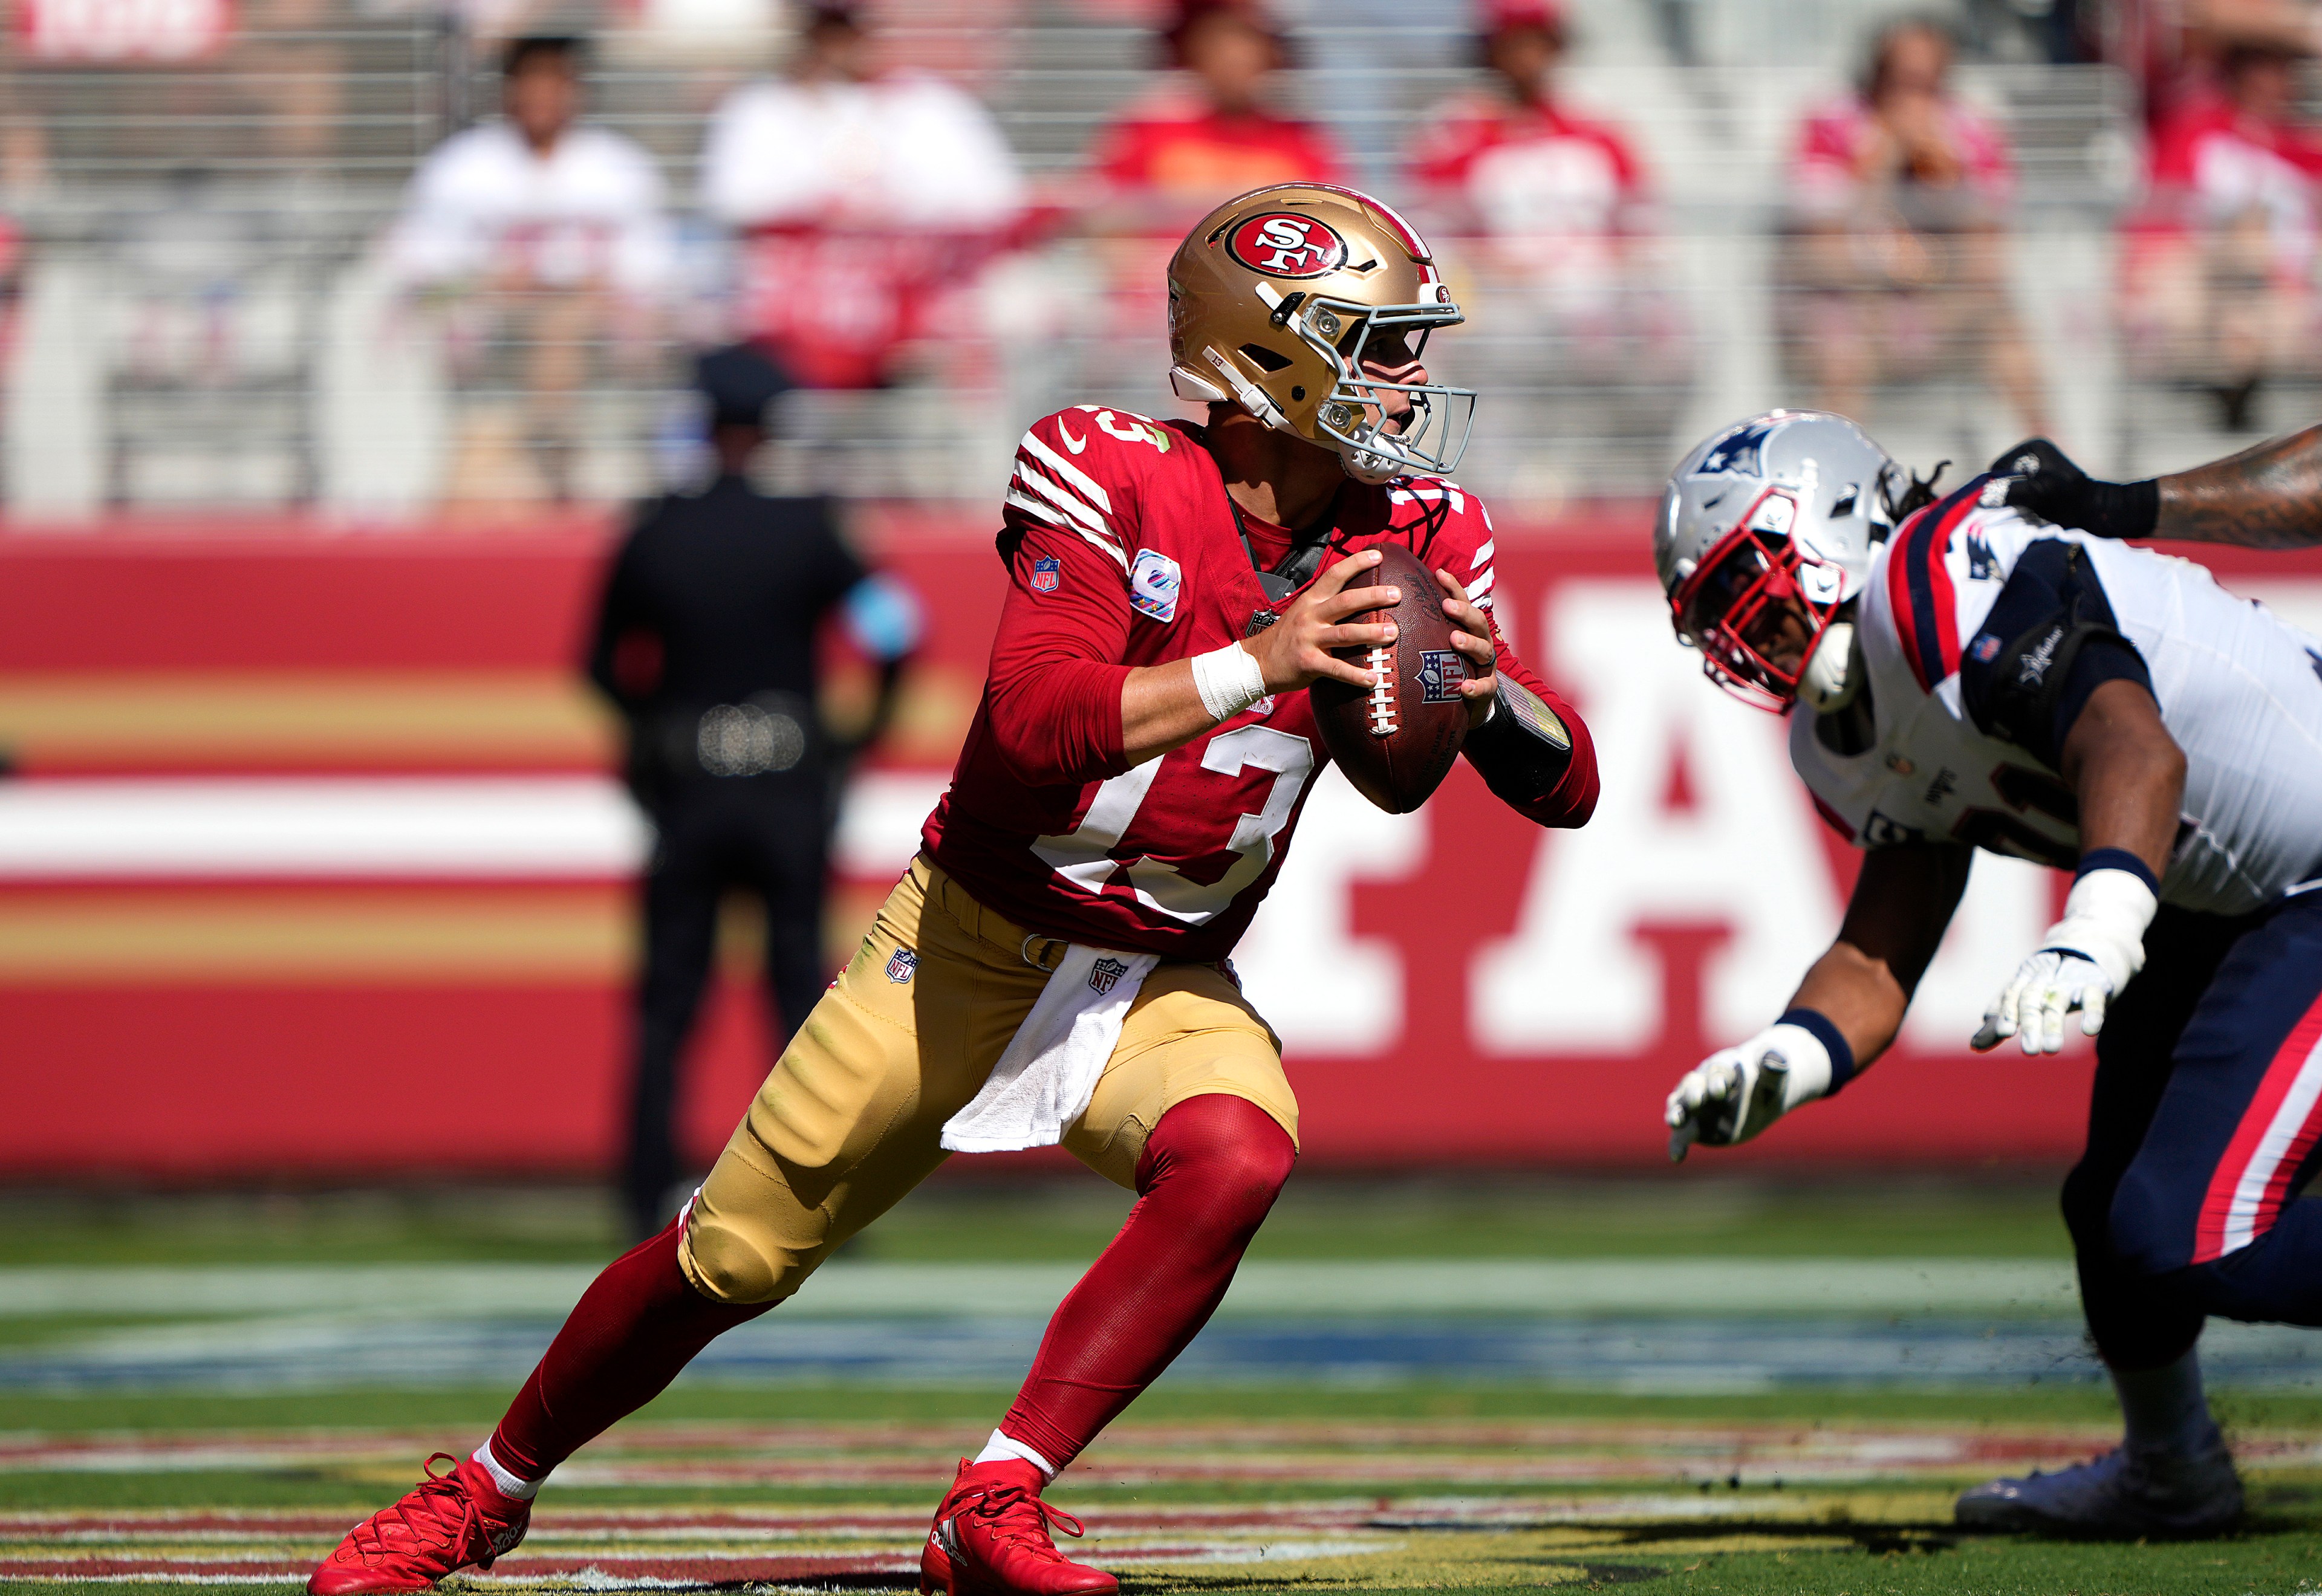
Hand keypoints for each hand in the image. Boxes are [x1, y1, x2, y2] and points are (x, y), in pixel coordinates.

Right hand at [1243, 548, 1399, 694]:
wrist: (1257, 662)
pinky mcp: (1309, 663)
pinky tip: (1373, 678)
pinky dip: (1356, 675)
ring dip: (1371, 633)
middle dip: (1373, 595)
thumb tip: (1359, 600)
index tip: (1378, 555)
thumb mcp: (1302, 613)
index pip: (1334, 575)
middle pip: (1345, 601)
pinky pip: (1337, 669)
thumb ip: (1326, 607)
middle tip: (1397, 594)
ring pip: (1345, 633)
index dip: (1356, 563)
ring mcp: (1309, 639)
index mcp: (1310, 601)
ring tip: (1393, 632)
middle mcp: (1310, 616)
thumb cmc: (1287, 638)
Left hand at [1435, 568, 1498, 728]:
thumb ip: (1422, 628)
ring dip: (1470, 643)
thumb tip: (1388, 606)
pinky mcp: (1487, 687)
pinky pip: (1485, 686)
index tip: (1439, 573)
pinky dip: (1476, 686)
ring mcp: (1486, 665)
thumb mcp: (1437, 645)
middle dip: (1464, 612)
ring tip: (1455, 640)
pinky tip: (1464, 687)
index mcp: (1468, 629)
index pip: (1462, 603)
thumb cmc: (1448, 667)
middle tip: (1447, 606)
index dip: (1453, 587)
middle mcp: (1480, 642)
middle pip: (1478, 622)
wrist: (1468, 700)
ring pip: (1484, 650)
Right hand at [1664, 1021, 1834, 1161]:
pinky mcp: (1695, 1126)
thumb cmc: (1766, 1083)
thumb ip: (1773, 1068)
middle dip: (1694, 1092)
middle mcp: (1703, 1084)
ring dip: (1677, 1113)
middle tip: (1696, 1101)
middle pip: (1693, 1085)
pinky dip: (1678, 1144)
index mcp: (1722, 1069)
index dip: (1717, 1080)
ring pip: (1680, 1107)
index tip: (1721, 1090)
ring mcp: (1696, 1106)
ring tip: (1675, 1121)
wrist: (1761, 1095)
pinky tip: (1676, 1158)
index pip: (1717, 1073)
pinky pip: (1682, 1134)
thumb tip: (1774, 1059)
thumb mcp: (1774, 1077)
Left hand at [1970, 949, 2111, 1054]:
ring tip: (2051, 1050)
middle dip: (2029, 1025)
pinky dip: (2092, 1013)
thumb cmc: (2047, 986)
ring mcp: (2069, 982)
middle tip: (2029, 1050)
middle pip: (2032, 1001)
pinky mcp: (2095, 984)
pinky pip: (2093, 997)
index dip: (2007, 1013)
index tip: (2004, 1032)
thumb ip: (1999, 1024)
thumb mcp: (2021, 1002)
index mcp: (2022, 984)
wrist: (2087, 951)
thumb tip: (1974, 1046)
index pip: (2011, 997)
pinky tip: (2089, 1030)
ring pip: (2058, 1002)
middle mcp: (2042, 982)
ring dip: (2054, 1026)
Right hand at [1985, 438, 2156, 540]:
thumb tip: (1980, 498)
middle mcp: (2031, 452)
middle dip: (2007, 494)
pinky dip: (2021, 503)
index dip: (2001, 487)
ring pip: (2007, 487)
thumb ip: (2008, 492)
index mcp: (2031, 446)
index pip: (1996, 469)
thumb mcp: (2037, 493)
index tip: (2020, 499)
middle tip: (2026, 506)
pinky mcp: (2037, 479)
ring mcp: (2034, 466)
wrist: (2095, 511)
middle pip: (2001, 478)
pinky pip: (2017, 493)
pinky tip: (2036, 509)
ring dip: (2014, 501)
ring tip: (2033, 508)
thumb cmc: (2070, 500)